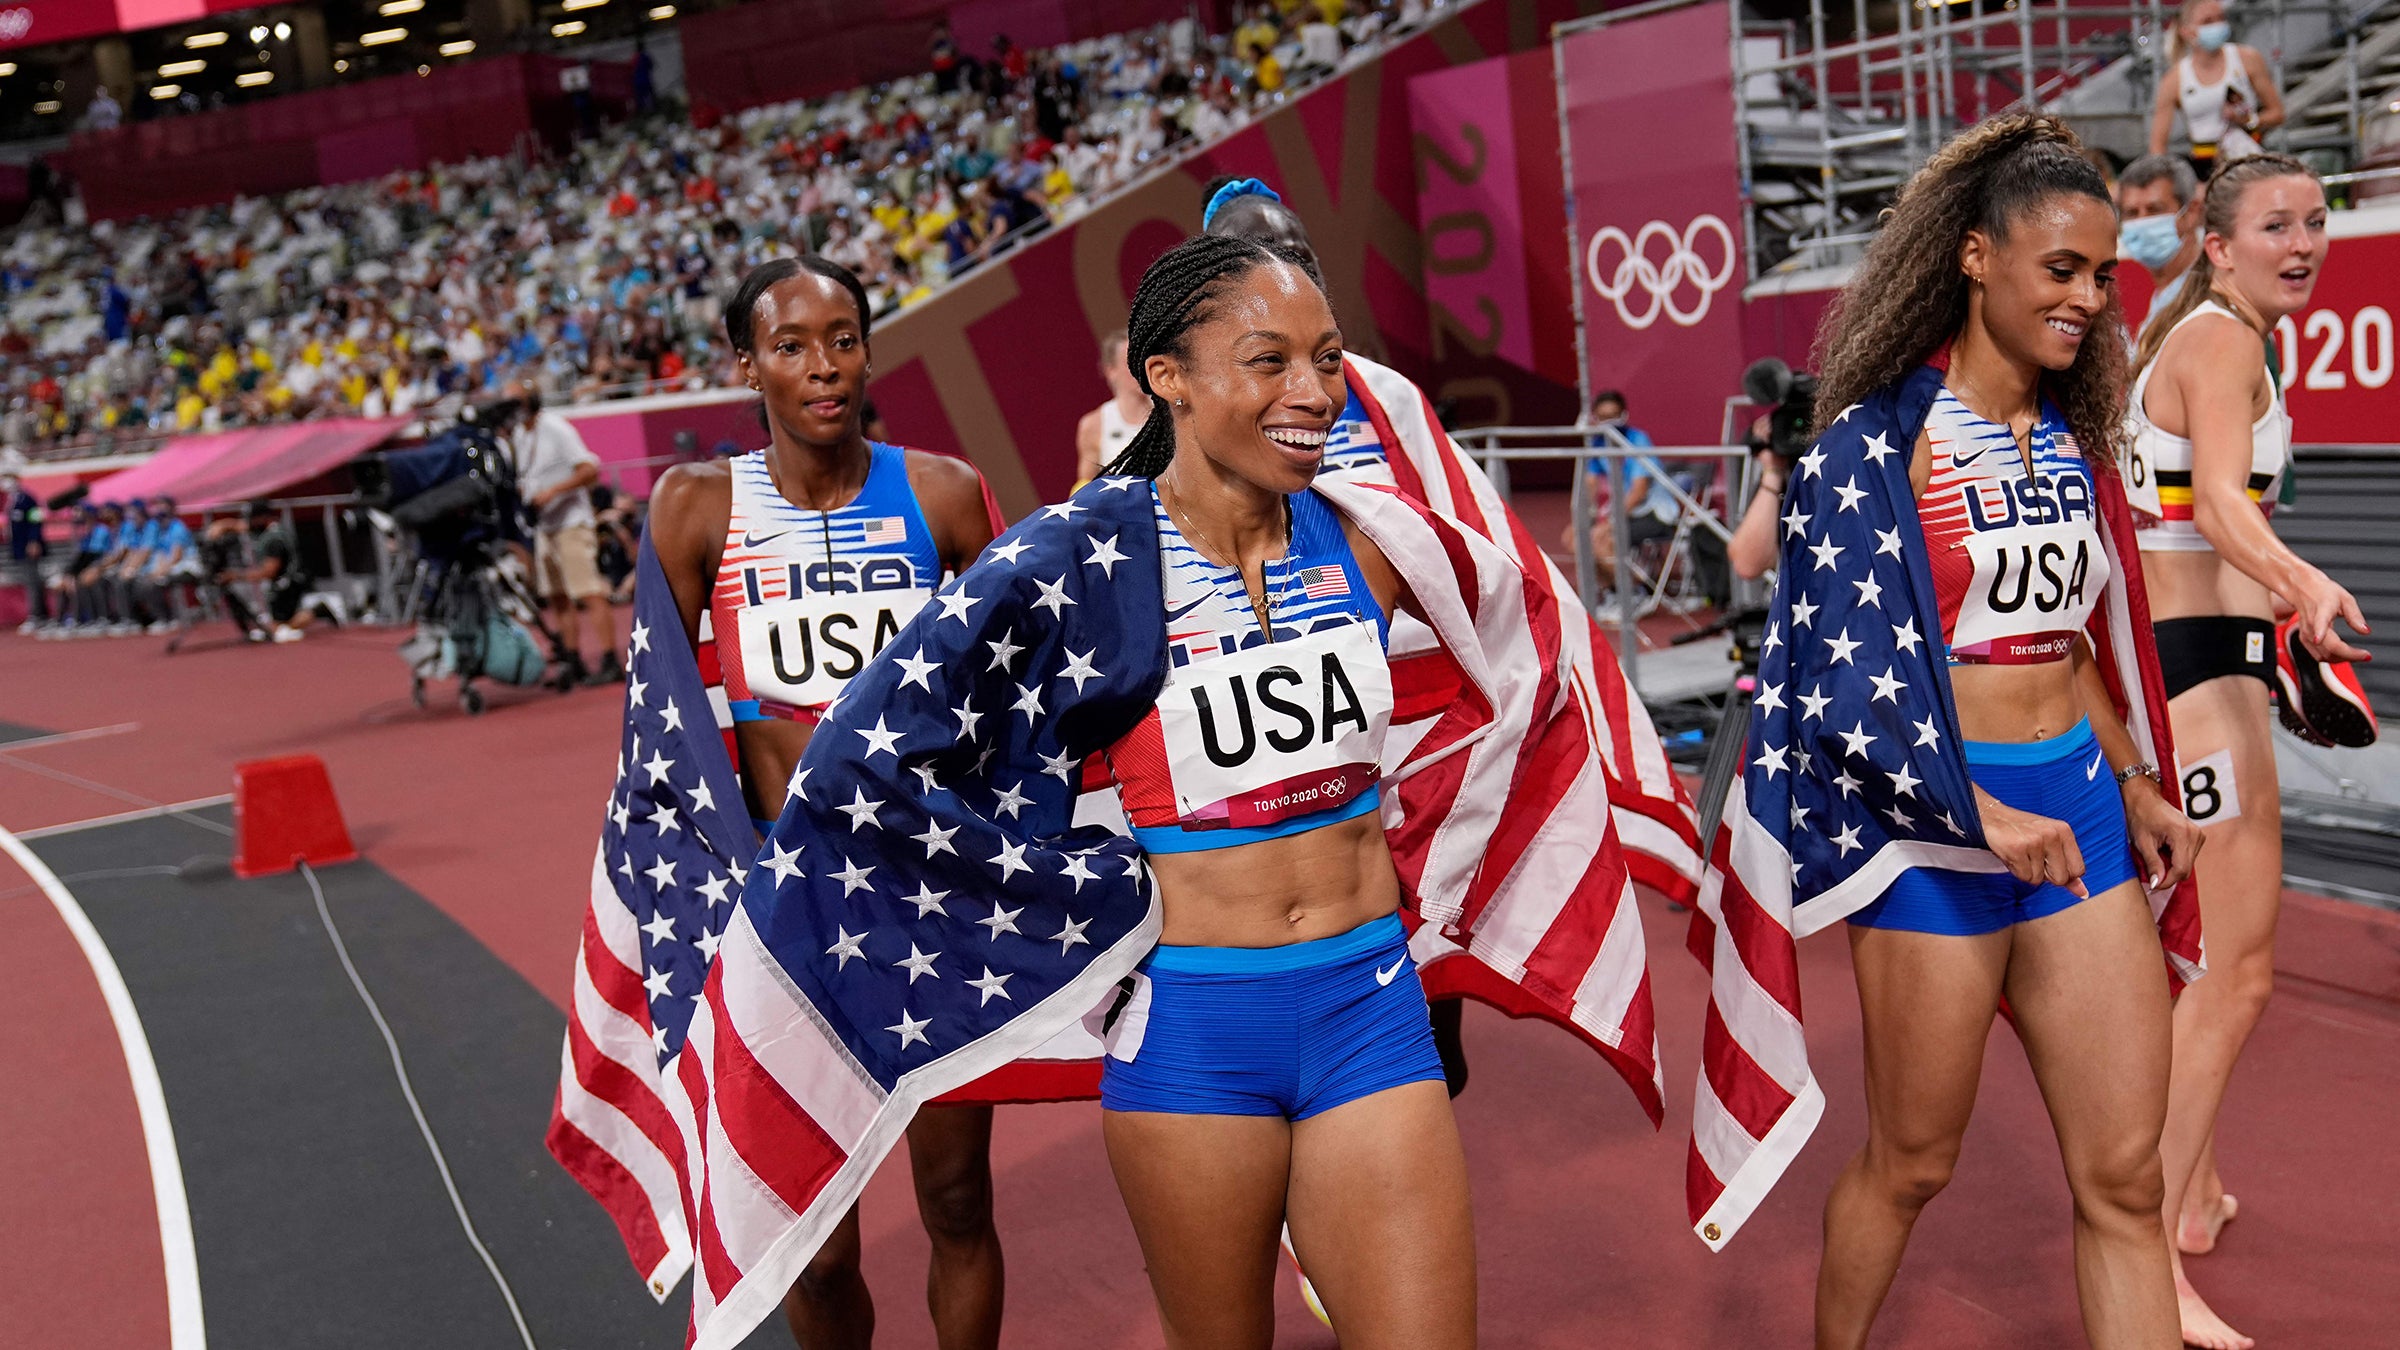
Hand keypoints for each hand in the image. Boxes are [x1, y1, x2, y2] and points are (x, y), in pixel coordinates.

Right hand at [1975, 785, 2086, 895]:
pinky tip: (2012, 855)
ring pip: (2039, 879)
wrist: (1991, 817)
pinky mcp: (2017, 848)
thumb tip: (2083, 893)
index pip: (2078, 870)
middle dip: (2045, 875)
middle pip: (2061, 878)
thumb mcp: (2050, 844)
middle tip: (2032, 858)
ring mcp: (2035, 841)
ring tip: (2020, 854)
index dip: (2062, 873)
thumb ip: (2067, 867)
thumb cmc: (2021, 831)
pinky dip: (2016, 870)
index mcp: (2064, 831)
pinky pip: (2024, 876)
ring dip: (2027, 871)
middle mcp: (2052, 834)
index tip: (2048, 862)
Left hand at [2121, 774, 2202, 890]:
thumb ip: (2152, 864)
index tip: (2153, 885)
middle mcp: (2195, 834)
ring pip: (2188, 864)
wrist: (2144, 797)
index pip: (2181, 869)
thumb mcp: (2142, 842)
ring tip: (2155, 856)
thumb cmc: (2140, 816)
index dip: (2167, 881)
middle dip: (2169, 875)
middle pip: (2186, 869)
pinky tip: (2163, 851)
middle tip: (2151, 873)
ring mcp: (2198, 834)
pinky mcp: (2197, 835)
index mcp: (2183, 834)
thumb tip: (2157, 884)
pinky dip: (2176, 859)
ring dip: (2172, 867)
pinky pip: (2189, 856)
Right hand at [2287, 565, 2371, 662]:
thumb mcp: (2345, 598)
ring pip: (2323, 656)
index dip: (2321, 633)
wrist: (2303, 590)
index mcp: (2320, 612)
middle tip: (2365, 655)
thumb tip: (2365, 631)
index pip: (2319, 625)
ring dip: (2342, 659)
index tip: (2324, 641)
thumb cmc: (2323, 592)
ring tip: (2356, 655)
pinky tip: (2343, 654)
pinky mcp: (2304, 640)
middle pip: (2328, 648)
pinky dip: (2333, 658)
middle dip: (2349, 656)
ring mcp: (2306, 635)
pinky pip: (2319, 656)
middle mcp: (2310, 626)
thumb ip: (2355, 616)